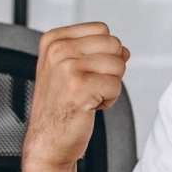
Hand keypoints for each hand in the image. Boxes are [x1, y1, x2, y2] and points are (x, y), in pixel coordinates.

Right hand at [23, 23, 128, 170]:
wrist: (48, 141)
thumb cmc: (60, 107)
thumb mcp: (70, 68)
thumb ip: (95, 51)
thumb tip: (124, 49)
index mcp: (54, 40)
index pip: (102, 30)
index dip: (103, 53)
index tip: (83, 72)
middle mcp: (57, 50)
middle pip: (114, 45)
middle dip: (110, 69)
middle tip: (88, 86)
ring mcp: (67, 67)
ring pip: (118, 65)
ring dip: (110, 86)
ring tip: (87, 97)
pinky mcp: (80, 88)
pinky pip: (116, 86)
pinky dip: (109, 100)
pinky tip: (89, 107)